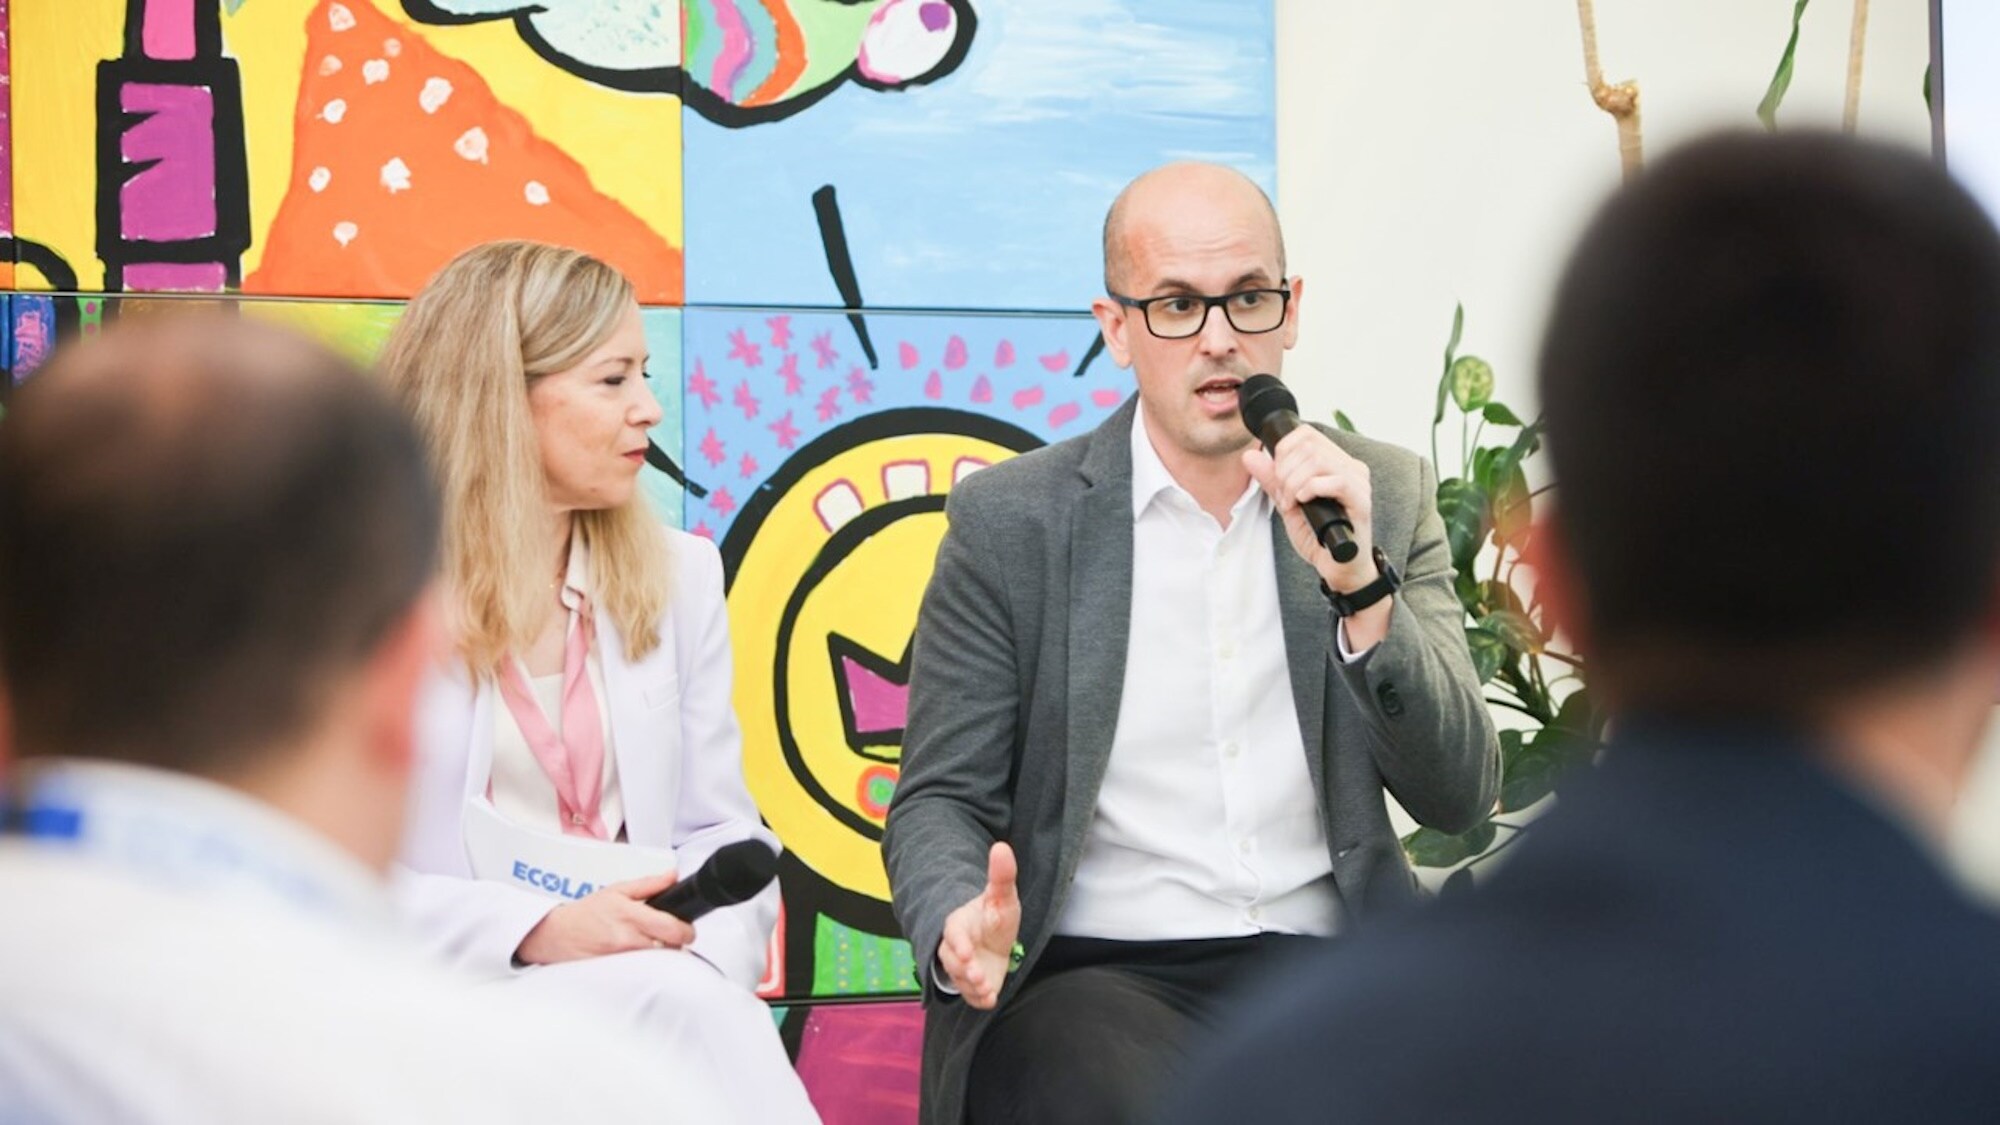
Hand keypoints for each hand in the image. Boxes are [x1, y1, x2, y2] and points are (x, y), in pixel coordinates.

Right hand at [514, 870, 696, 964]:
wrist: (556, 934)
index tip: (687, 929)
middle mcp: (628, 940)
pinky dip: (645, 966)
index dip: (687, 931)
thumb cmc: (586, 913)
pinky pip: (641, 973)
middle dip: (675, 943)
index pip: (673, 929)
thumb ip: (649, 884)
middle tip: (668, 936)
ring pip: (657, 962)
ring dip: (659, 954)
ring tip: (649, 944)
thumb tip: (673, 875)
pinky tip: (637, 955)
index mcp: (632, 916)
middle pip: (670, 949)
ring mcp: (622, 960)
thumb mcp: (618, 890)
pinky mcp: (616, 974)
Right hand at [938, 843, 1020, 1008]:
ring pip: (959, 980)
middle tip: (978, 976)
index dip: (959, 944)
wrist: (995, 940)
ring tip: (987, 990)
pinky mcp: (972, 986)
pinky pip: (970, 996)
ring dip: (972, 987)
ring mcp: (963, 969)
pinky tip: (990, 1000)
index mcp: (958, 925)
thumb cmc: (995, 916)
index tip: (968, 952)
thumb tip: (1001, 846)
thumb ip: (1001, 876)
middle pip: (952, 961)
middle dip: (964, 970)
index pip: (953, 934)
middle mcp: (955, 949)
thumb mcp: (1003, 896)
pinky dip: (979, 1000)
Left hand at [1245, 428, 1391, 647]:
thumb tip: (1250, 455)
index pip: (1306, 434)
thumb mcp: (1288, 504)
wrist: (1339, 568)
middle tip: (1282, 496)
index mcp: (1335, 462)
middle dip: (1285, 471)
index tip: (1277, 477)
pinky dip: (1311, 489)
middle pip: (1309, 446)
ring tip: (1291, 503)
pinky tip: (1304, 502)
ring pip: (1318, 461)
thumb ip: (1272, 480)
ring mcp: (1358, 482)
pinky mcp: (1361, 500)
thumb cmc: (1319, 538)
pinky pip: (1336, 481)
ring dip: (1294, 482)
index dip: (1283, 450)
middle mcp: (1350, 466)